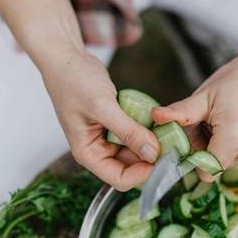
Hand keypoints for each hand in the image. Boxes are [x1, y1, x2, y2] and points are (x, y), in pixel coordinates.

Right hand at [41, 50, 159, 189]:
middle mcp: (98, 150)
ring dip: (151, 143)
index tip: (162, 160)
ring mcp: (107, 138)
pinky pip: (136, 135)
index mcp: (88, 153)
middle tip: (171, 143)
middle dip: (150, 158)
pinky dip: (147, 130)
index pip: (119, 179)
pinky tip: (156, 120)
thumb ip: (128, 132)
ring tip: (165, 130)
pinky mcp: (116, 126)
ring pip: (137, 151)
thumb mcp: (102, 106)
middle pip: (131, 168)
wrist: (66, 58)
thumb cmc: (74, 81)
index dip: (142, 175)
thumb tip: (152, 154)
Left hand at [152, 54, 237, 180]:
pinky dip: (227, 146)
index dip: (192, 161)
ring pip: (224, 163)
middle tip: (202, 126)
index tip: (186, 143)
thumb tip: (154, 115)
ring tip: (217, 123)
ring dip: (214, 149)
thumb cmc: (234, 81)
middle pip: (213, 168)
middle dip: (202, 151)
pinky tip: (228, 126)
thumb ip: (180, 112)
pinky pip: (236, 157)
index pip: (206, 171)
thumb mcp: (203, 96)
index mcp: (233, 137)